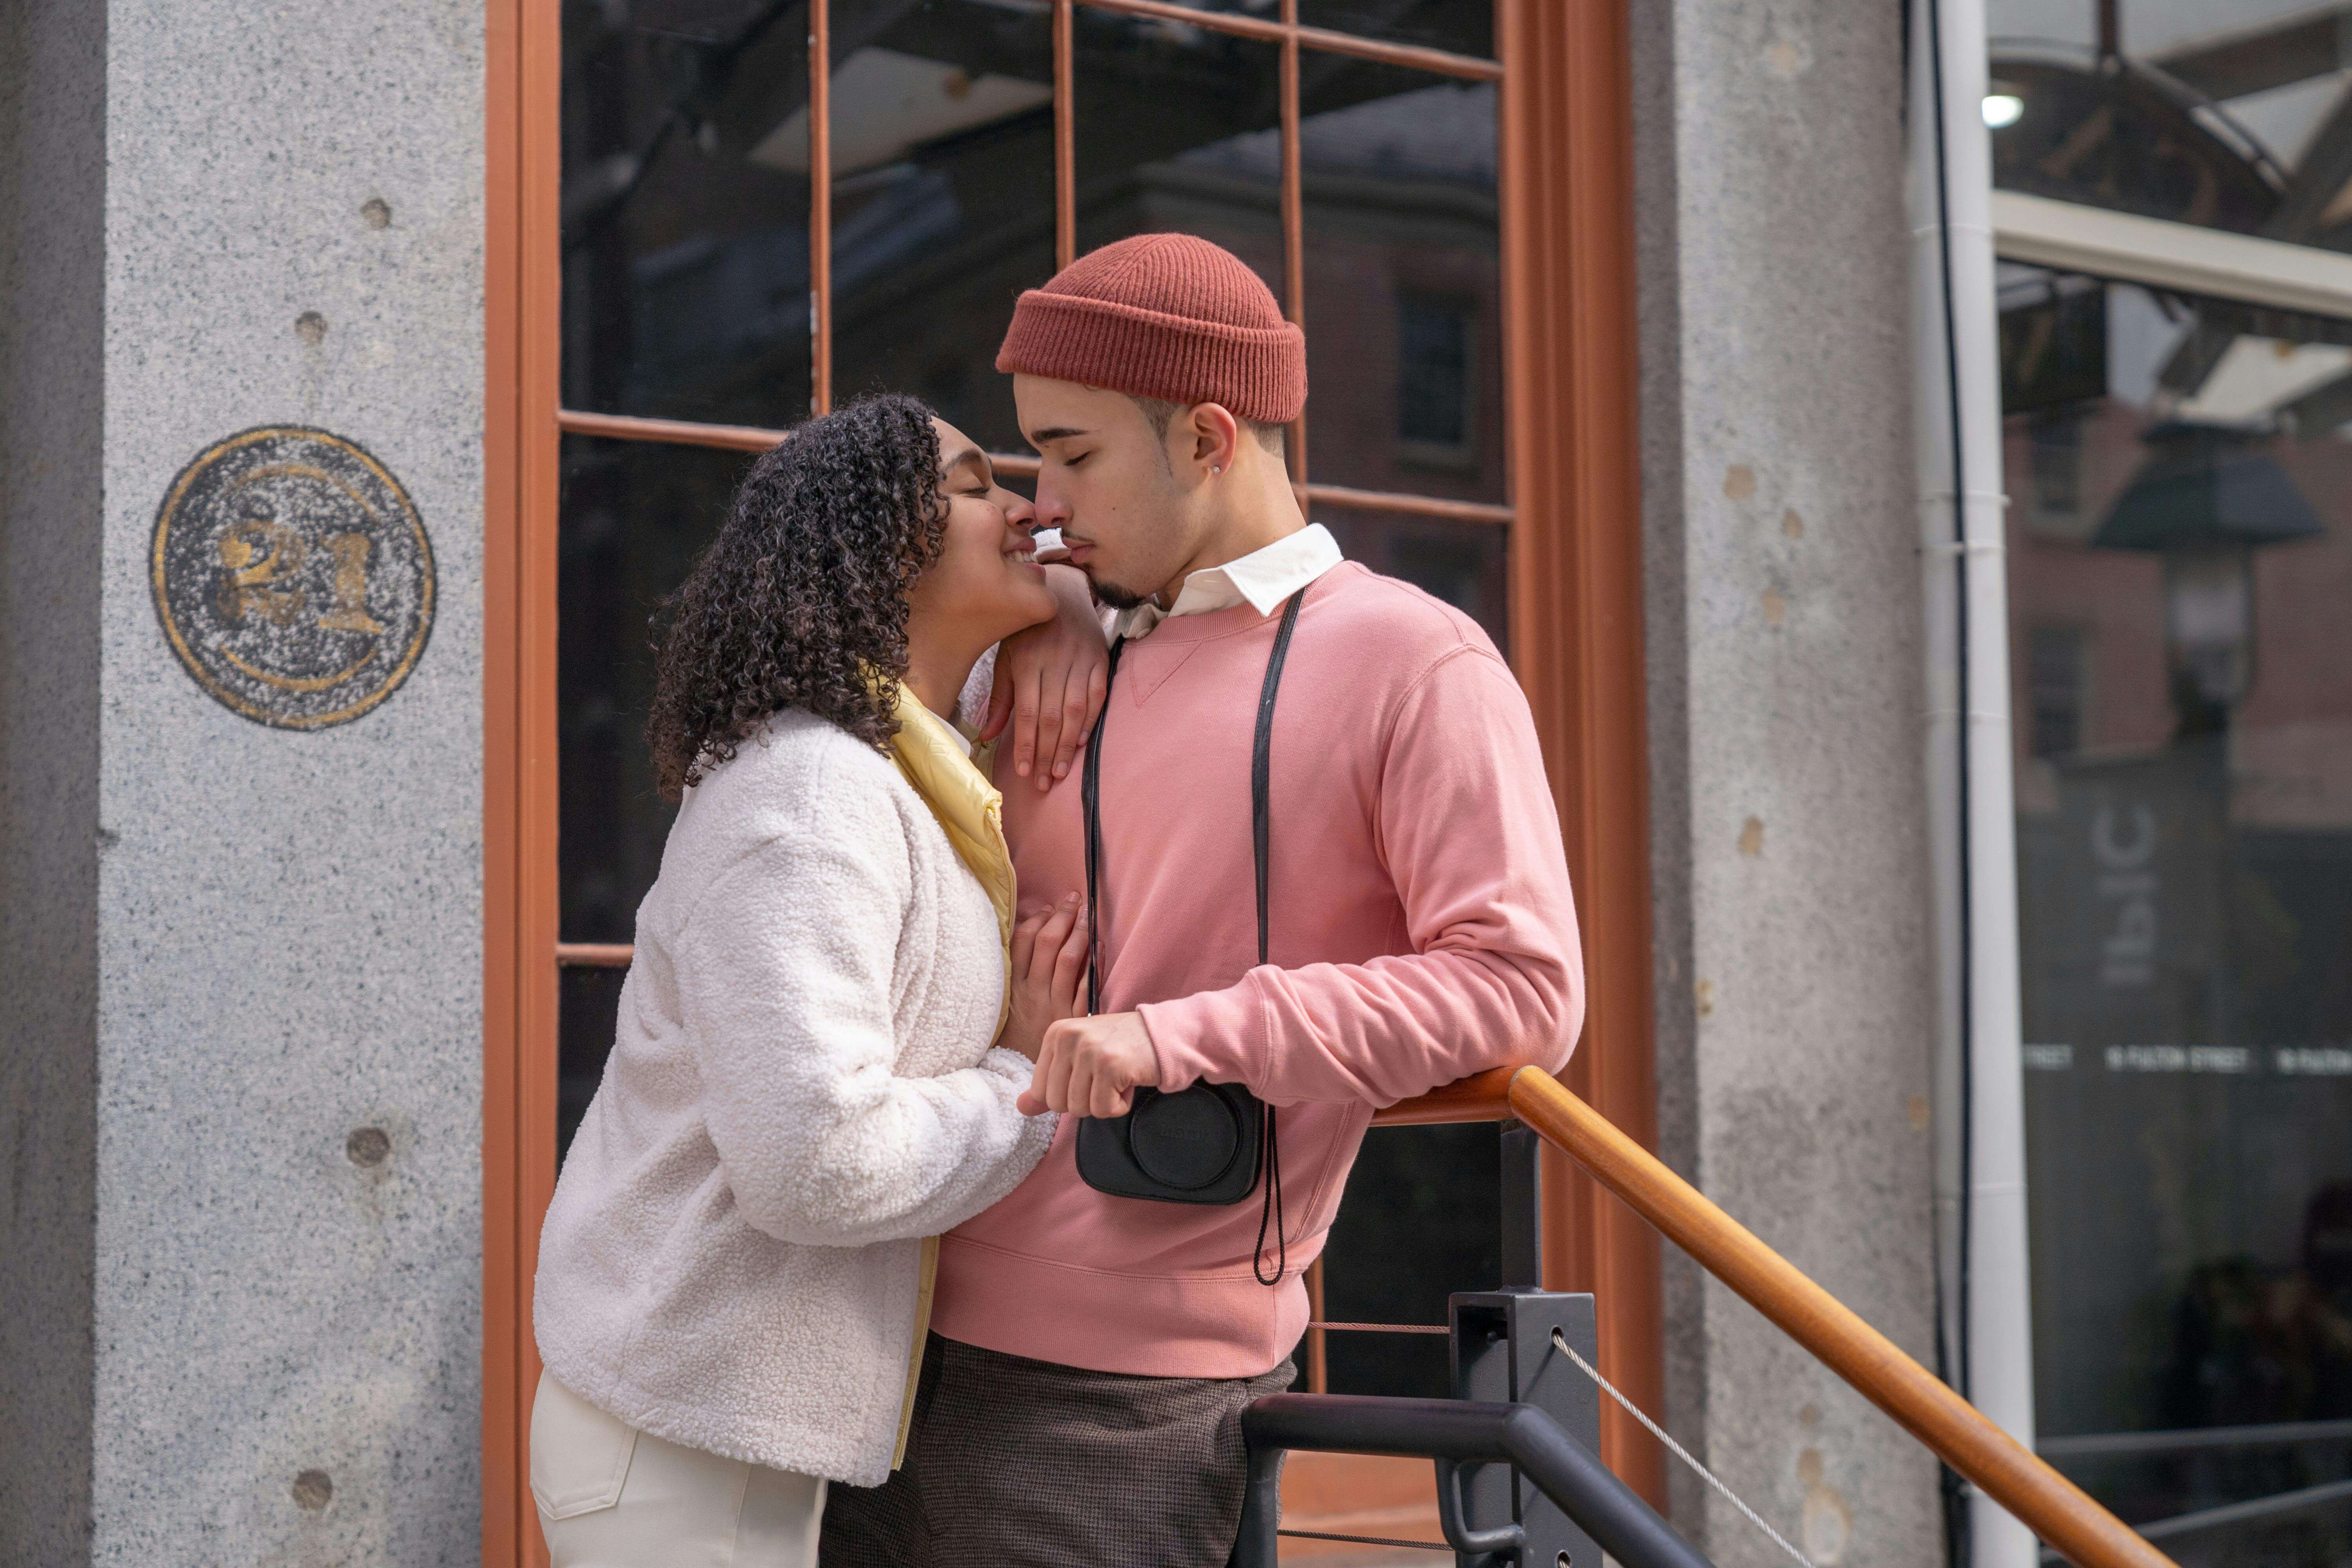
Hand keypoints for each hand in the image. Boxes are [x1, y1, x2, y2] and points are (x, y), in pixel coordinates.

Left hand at [983, 564, 1107, 790]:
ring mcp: (1081, 660)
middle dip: (1047, 753)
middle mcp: (1056, 661)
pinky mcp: (1100, 660)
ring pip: (1076, 710)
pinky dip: (1091, 721)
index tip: (1024, 772)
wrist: (1063, 591)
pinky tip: (1082, 743)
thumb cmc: (1027, 629)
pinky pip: (1098, 695)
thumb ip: (1000, 696)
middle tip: (1043, 783)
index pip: (1028, 712)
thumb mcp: (1006, 654)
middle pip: (1053, 717)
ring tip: (1060, 772)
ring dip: (1069, 745)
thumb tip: (988, 735)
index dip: (1027, 744)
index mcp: (1028, 660)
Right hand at [997, 893, 1090, 1065]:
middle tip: (1074, 900)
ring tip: (1087, 917)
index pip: (1022, 942)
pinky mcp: (1073, 1019)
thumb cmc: (1020, 1031)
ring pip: (1067, 961)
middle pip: (1047, 945)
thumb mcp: (1009, 999)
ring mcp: (1053, 1005)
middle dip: (1062, 917)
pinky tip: (1100, 946)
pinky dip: (1093, 963)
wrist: (1026, 1073)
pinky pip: (1084, 987)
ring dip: (1079, 934)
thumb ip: (1019, 965)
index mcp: (1012, 985)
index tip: (1049, 907)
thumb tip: (1034, 920)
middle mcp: (1032, 992)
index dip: (1037, 920)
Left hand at [1017, 1011, 1160, 1118]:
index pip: (1040, 1090)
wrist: (1162, 1034)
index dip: (1067, 1095)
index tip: (1088, 1076)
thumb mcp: (1079, 1059)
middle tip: (1104, 1079)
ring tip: (1117, 1078)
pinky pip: (1103, 1109)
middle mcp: (1068, 1037)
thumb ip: (1050, 1082)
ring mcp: (1089, 1050)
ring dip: (1104, 1103)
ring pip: (1080, 1108)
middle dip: (1085, 1101)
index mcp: (1055, 1033)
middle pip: (1058, 1103)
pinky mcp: (1110, 1065)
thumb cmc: (1119, 1047)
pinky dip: (1119, 1105)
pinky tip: (1128, 1082)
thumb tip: (1021, 1107)